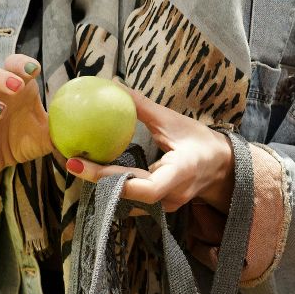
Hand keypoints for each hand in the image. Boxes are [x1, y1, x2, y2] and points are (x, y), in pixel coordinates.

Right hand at [0, 54, 52, 176]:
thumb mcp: (48, 134)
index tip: (34, 70)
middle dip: (1, 77)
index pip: (14, 65)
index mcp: (16, 91)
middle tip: (16, 86)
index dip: (21, 63)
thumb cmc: (25, 139)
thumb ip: (63, 127)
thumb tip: (86, 126)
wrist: (0, 163)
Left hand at [62, 86, 233, 212]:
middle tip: (71, 160)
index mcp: (181, 173)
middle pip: (129, 195)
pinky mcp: (159, 208)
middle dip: (98, 179)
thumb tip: (113, 85)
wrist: (223, 168)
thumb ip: (143, 108)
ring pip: (128, 201)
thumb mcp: (174, 121)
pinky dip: (114, 186)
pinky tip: (97, 172)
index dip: (112, 178)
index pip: (146, 188)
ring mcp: (165, 206)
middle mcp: (172, 195)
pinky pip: (132, 200)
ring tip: (79, 164)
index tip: (82, 163)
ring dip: (104, 185)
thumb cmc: (201, 142)